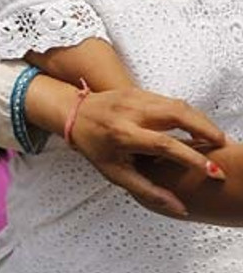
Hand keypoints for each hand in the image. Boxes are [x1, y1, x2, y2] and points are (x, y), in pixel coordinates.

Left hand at [70, 88, 228, 218]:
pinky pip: (171, 100)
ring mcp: (135, 97)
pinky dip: (190, 113)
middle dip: (206, 129)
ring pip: (178, 104)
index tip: (215, 172)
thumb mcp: (115, 173)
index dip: (192, 158)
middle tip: (224, 146)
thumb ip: (147, 190)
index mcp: (122, 135)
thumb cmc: (95, 147)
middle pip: (177, 114)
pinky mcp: (139, 90)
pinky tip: (200, 127)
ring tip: (216, 139)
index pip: (164, 144)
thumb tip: (180, 207)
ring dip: (202, 121)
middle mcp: (130, 112)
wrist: (73, 114)